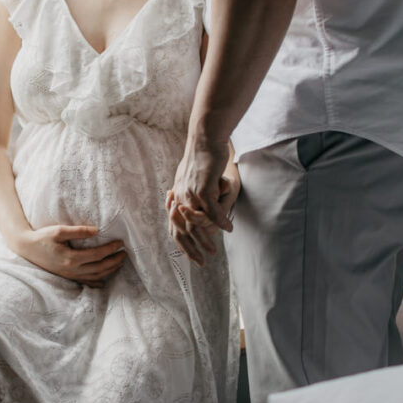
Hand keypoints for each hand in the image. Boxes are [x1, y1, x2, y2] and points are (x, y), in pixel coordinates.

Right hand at [15, 224, 126, 285]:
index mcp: (71, 258)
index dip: (111, 249)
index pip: (98, 254)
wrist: (26, 248)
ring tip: (119, 263)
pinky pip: (85, 282)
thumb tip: (97, 231)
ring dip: (109, 270)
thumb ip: (78, 231)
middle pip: (100, 268)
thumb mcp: (59, 231)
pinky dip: (97, 281)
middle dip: (114, 261)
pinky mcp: (67, 277)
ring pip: (95, 276)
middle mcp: (72, 270)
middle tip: (125, 253)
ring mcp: (70, 275)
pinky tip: (104, 280)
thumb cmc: (42, 237)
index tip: (120, 242)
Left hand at [166, 138, 233, 264]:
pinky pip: (212, 211)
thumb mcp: (189, 178)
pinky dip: (220, 222)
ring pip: (196, 225)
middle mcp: (180, 198)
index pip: (174, 228)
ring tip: (215, 251)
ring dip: (206, 240)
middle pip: (182, 232)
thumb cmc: (200, 157)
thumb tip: (185, 201)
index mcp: (176, 198)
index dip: (182, 245)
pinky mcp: (203, 188)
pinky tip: (228, 229)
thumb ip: (188, 192)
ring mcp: (190, 194)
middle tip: (201, 263)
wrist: (204, 139)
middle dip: (191, 250)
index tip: (191, 257)